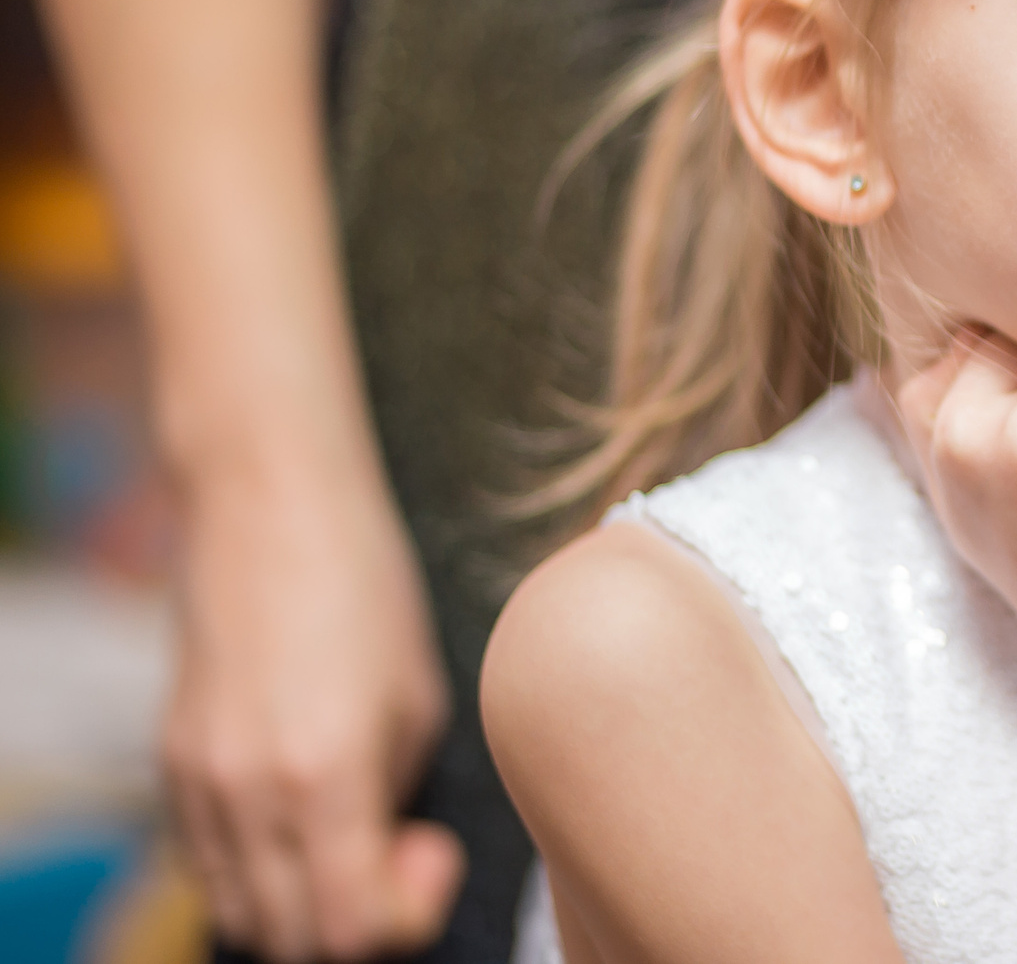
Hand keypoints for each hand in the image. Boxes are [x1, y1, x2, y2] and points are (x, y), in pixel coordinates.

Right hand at [163, 420, 461, 962]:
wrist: (270, 510)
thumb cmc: (368, 588)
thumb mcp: (418, 697)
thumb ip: (397, 794)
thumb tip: (385, 853)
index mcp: (328, 777)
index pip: (353, 931)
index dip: (407, 914)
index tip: (430, 851)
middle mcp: (251, 795)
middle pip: (292, 940)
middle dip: (356, 922)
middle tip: (397, 851)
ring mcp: (200, 784)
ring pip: (241, 913)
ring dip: (299, 905)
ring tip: (348, 835)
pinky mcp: (171, 765)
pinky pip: (206, 863)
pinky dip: (254, 870)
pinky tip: (298, 812)